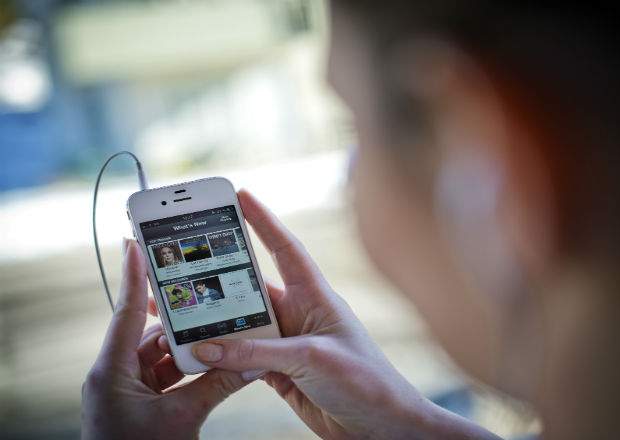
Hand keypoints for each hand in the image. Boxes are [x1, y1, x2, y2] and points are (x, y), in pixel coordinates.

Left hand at [81, 239, 248, 439]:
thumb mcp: (183, 419)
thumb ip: (218, 386)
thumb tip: (252, 363)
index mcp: (111, 373)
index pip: (124, 315)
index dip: (133, 277)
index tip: (135, 243)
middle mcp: (114, 375)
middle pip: (150, 334)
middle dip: (183, 322)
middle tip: (207, 297)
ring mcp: (126, 390)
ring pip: (161, 356)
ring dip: (191, 350)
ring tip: (221, 340)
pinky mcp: (138, 403)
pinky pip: (165, 375)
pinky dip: (188, 370)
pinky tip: (213, 367)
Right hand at [192, 190, 499, 438]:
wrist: (380, 427)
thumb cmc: (366, 382)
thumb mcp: (313, 359)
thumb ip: (260, 353)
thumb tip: (207, 346)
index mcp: (316, 297)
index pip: (286, 250)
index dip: (264, 221)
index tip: (240, 196)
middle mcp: (300, 315)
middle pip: (251, 289)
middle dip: (220, 277)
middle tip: (184, 263)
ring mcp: (288, 344)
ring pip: (241, 326)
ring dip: (214, 323)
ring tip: (179, 313)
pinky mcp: (280, 372)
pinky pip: (241, 357)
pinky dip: (220, 356)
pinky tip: (197, 353)